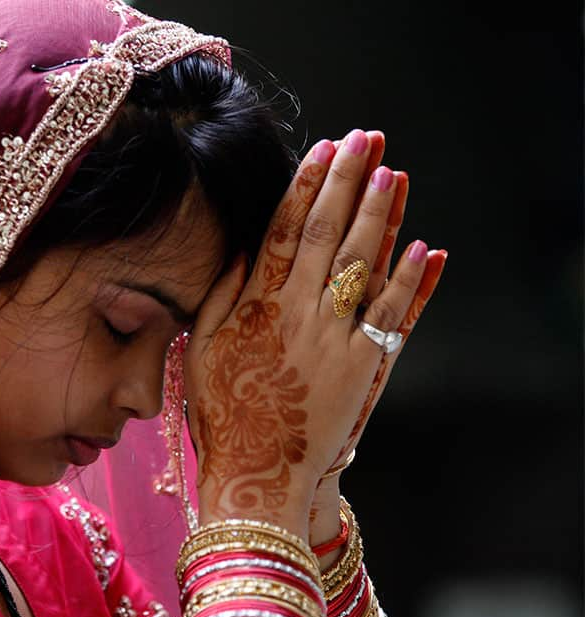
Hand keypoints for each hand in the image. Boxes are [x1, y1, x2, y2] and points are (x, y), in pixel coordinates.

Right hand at [184, 130, 445, 538]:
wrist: (258, 472)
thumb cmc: (222, 412)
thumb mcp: (200, 348)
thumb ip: (219, 294)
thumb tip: (239, 247)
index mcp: (257, 304)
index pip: (283, 230)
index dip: (305, 186)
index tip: (321, 149)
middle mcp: (299, 312)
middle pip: (328, 233)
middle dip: (347, 181)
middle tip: (365, 138)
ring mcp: (336, 337)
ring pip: (362, 263)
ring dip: (380, 215)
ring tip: (392, 172)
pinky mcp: (365, 364)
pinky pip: (392, 313)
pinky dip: (409, 279)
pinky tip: (422, 246)